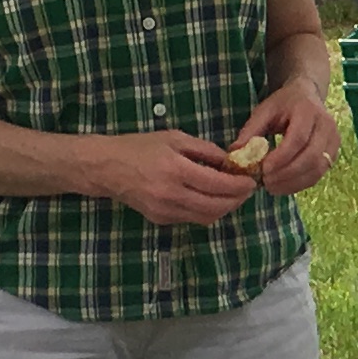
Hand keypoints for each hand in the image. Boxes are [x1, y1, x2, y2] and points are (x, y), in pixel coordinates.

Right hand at [81, 131, 265, 228]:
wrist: (106, 168)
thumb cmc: (140, 147)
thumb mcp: (174, 138)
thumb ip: (205, 150)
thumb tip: (230, 162)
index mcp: (176, 169)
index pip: (218, 184)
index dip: (239, 185)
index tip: (251, 180)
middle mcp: (171, 194)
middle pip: (217, 206)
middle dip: (237, 200)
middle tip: (246, 189)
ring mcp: (165, 211)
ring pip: (207, 217)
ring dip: (224, 208)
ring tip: (232, 195)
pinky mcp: (160, 220)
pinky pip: (192, 219)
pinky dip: (207, 211)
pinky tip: (210, 199)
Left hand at [230, 77, 336, 197]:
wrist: (307, 95)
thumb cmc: (284, 104)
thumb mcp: (264, 111)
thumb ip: (250, 131)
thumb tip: (235, 155)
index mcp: (308, 111)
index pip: (298, 139)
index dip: (281, 157)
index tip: (263, 169)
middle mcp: (326, 126)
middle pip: (311, 157)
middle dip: (287, 174)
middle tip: (266, 183)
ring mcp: (334, 140)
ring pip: (318, 169)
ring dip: (294, 183)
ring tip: (272, 187)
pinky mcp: (334, 153)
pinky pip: (319, 174)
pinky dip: (301, 183)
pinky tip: (284, 185)